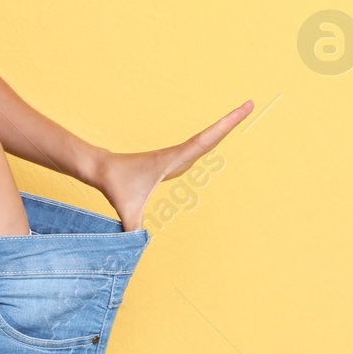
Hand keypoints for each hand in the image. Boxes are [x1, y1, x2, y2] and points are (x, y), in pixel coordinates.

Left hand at [91, 99, 252, 231]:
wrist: (103, 168)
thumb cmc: (115, 186)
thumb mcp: (126, 210)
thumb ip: (134, 229)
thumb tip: (137, 248)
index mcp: (172, 159)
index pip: (202, 141)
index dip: (222, 128)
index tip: (238, 112)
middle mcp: (178, 154)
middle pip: (210, 135)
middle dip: (230, 120)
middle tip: (249, 104)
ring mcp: (177, 156)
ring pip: (205, 139)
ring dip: (223, 127)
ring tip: (241, 113)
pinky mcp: (174, 160)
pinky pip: (198, 147)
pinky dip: (212, 139)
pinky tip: (219, 136)